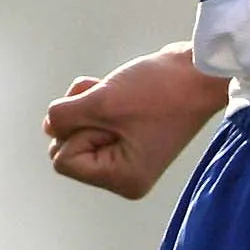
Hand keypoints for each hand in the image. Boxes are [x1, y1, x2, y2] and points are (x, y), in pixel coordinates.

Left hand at [43, 46, 229, 199]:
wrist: (200, 70)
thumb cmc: (159, 89)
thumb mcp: (100, 102)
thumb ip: (61, 117)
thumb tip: (49, 126)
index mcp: (123, 179)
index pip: (64, 161)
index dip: (78, 131)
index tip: (114, 118)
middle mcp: (125, 176)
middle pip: (68, 148)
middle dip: (80, 117)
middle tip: (117, 106)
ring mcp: (128, 157)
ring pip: (76, 130)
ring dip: (86, 104)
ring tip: (118, 93)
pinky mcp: (129, 136)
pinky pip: (92, 121)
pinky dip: (94, 100)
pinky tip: (114, 88)